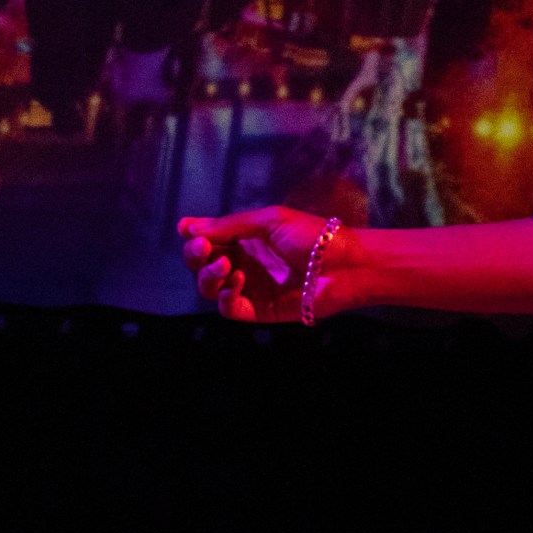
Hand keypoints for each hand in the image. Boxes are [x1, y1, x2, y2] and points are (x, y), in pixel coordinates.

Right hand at [178, 204, 342, 321]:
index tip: (189, 232)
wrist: (346, 265)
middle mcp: (244, 264)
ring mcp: (251, 289)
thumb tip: (186, 227)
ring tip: (225, 266)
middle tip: (204, 249)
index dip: (193, 238)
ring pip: (210, 289)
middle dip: (195, 256)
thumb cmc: (314, 236)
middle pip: (201, 266)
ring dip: (208, 277)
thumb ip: (229, 226)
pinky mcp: (261, 311)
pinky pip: (230, 309)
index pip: (207, 241)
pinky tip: (238, 280)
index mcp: (245, 240)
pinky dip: (226, 296)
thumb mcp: (268, 221)